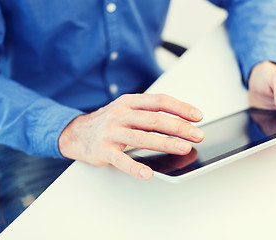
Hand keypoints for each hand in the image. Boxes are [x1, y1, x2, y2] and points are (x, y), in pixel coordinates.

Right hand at [58, 94, 204, 179]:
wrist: (77, 133)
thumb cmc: (109, 122)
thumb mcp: (127, 109)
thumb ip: (149, 113)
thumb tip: (181, 122)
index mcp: (129, 102)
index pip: (159, 101)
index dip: (180, 108)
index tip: (197, 116)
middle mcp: (121, 114)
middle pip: (154, 119)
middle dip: (179, 127)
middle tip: (197, 135)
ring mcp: (111, 132)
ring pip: (142, 137)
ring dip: (165, 143)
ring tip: (183, 148)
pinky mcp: (104, 150)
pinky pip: (121, 160)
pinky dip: (135, 167)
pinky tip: (148, 173)